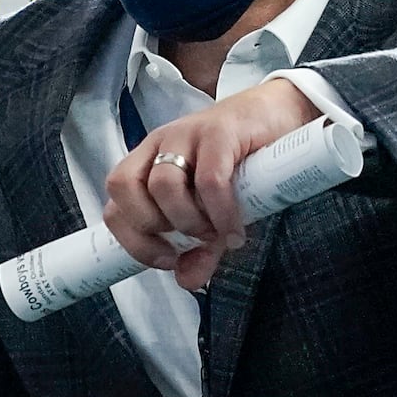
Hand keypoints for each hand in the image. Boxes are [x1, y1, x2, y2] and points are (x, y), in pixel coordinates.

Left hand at [102, 78, 318, 292]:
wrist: (283, 114)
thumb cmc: (243, 163)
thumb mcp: (216, 213)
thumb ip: (201, 249)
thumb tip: (188, 282)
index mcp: (146, 163)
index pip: (114, 204)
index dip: (132, 240)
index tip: (168, 260)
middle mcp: (158, 146)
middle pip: (124, 188)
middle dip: (153, 228)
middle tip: (191, 242)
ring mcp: (185, 134)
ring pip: (163, 185)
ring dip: (188, 222)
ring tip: (216, 235)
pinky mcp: (218, 131)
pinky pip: (208, 179)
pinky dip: (220, 212)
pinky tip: (235, 230)